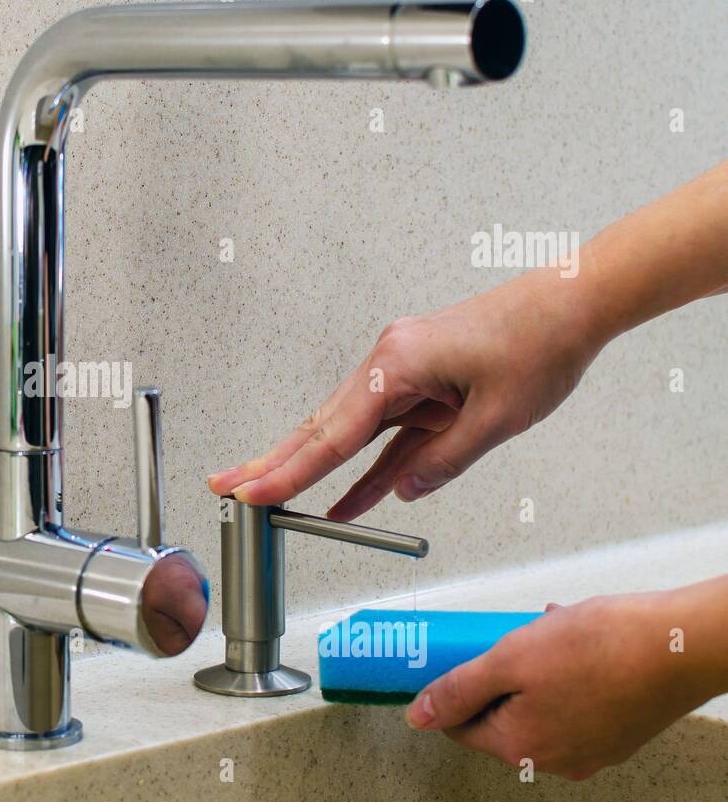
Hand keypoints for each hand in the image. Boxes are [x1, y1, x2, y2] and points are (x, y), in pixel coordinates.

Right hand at [207, 276, 600, 518]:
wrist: (572, 302)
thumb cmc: (539, 344)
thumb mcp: (498, 417)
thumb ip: (445, 460)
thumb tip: (404, 492)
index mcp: (396, 365)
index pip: (333, 435)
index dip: (290, 472)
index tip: (252, 494)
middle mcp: (387, 364)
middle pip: (320, 427)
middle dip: (273, 463)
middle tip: (228, 486)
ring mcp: (400, 373)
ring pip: (344, 432)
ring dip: (309, 467)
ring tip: (267, 495)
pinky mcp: (418, 383)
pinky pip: (382, 435)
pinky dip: (364, 467)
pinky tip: (344, 499)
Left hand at [405, 592, 724, 779]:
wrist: (680, 643)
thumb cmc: (601, 648)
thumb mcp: (508, 658)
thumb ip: (458, 689)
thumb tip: (419, 716)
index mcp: (521, 748)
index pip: (460, 726)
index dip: (455, 687)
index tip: (461, 659)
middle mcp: (556, 759)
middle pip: (500, 715)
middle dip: (500, 673)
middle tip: (512, 639)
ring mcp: (591, 748)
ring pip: (538, 703)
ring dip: (533, 666)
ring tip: (550, 633)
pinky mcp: (618, 730)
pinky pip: (573, 700)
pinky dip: (567, 670)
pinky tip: (579, 639)